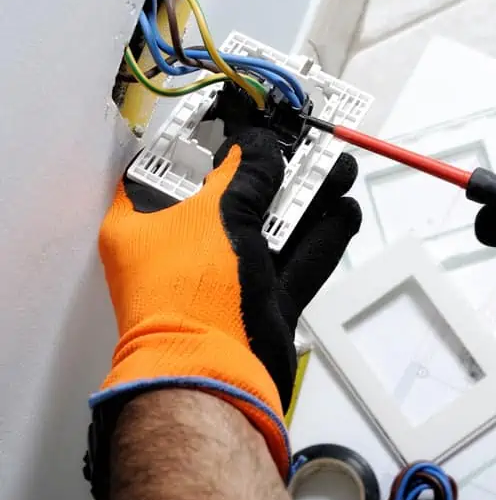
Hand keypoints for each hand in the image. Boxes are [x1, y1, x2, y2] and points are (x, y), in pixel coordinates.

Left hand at [95, 128, 360, 476]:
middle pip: (234, 196)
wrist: (215, 379)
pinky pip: (296, 263)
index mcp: (146, 225)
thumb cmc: (193, 292)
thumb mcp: (217, 216)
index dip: (206, 139)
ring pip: (272, 229)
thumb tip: (260, 145)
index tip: (241, 120)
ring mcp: (225, 279)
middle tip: (307, 144)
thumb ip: (245, 174)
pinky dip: (321, 240)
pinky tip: (345, 213)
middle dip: (277, 169)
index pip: (172, 167)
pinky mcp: (261, 304)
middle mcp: (183, 250)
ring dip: (308, 200)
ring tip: (340, 170)